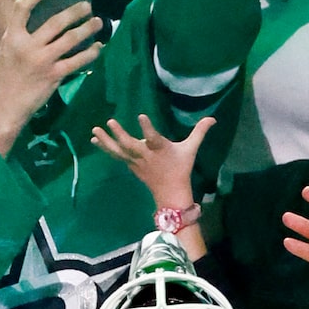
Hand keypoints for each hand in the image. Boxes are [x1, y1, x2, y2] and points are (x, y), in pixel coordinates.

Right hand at [0, 0, 102, 155]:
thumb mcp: (5, 53)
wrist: (2, 107)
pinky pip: (77, 61)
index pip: (23, 7)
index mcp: (12, 37)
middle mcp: (28, 46)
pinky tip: (97, 48)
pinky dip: (89, 53)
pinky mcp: (53, 75)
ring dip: (86, 29)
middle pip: (55, 22)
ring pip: (70, 39)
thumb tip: (39, 27)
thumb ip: (20, 39)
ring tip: (97, 22)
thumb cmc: (2, 81)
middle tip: (86, 6)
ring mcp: (42, 61)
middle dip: (74, 12)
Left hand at [90, 111, 214, 207]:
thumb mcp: (191, 149)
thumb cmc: (180, 168)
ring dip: (106, 141)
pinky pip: (116, 155)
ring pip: (119, 151)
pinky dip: (105, 148)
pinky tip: (95, 138)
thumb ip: (199, 132)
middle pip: (131, 145)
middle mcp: (146, 155)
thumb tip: (214, 118)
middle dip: (120, 135)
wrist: (170, 192)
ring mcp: (136, 161)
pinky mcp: (130, 165)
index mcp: (161, 150)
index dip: (147, 128)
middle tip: (110, 121)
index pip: (154, 138)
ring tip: (94, 130)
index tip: (141, 116)